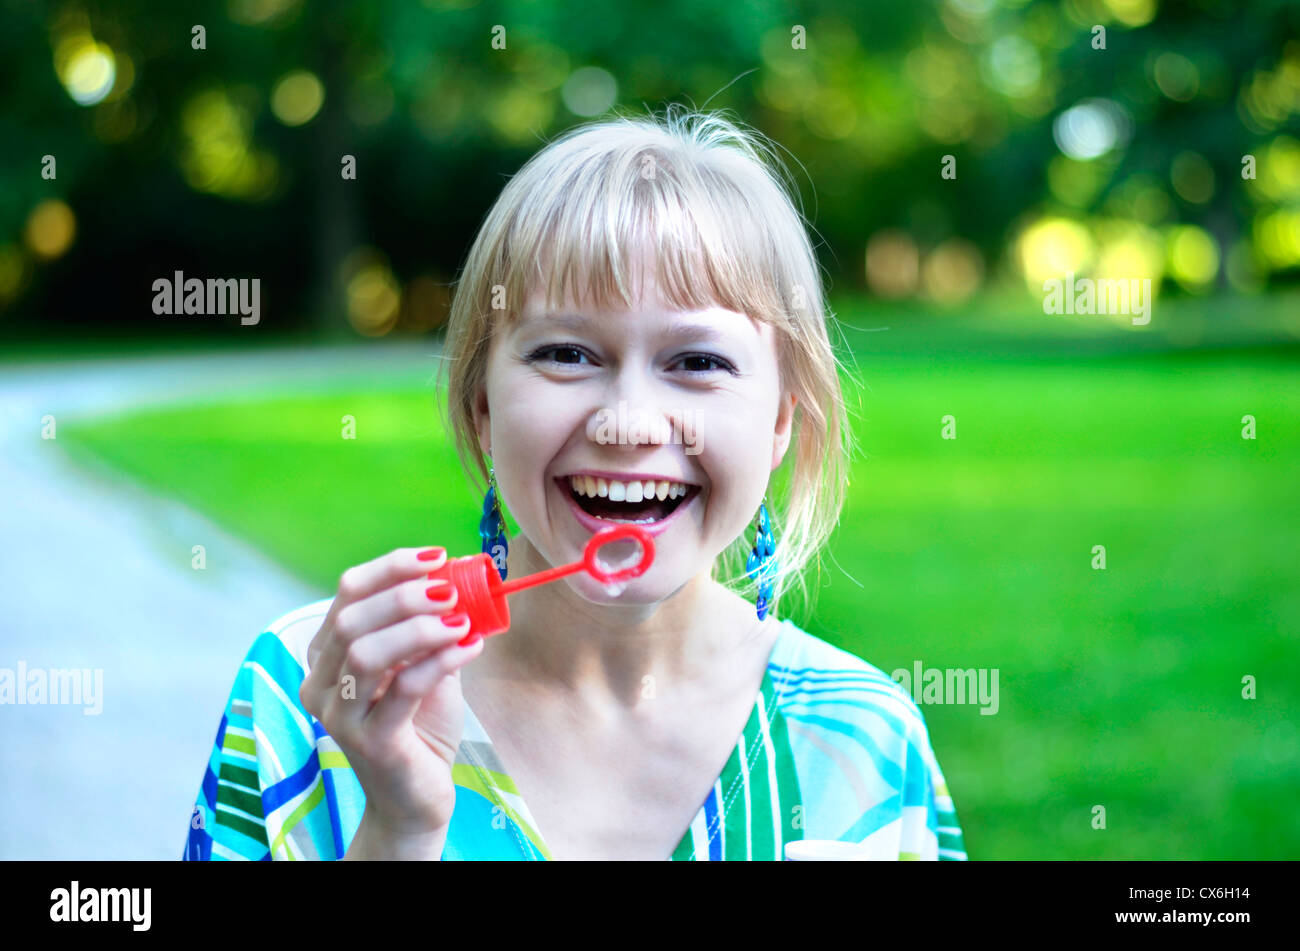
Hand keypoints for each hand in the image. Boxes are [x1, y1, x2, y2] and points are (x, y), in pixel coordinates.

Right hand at [299, 546, 483, 849]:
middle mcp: (321, 684)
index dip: (390, 568)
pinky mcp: (371, 742)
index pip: (348, 594)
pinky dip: (439, 660)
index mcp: (327, 656)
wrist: (416, 797)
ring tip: (461, 619)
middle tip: (451, 590)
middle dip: (404, 595)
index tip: (435, 557)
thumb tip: (455, 575)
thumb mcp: (422, 665)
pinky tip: (469, 646)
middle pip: (352, 619)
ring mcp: (340, 716)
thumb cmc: (418, 726)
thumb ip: (429, 626)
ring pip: (366, 653)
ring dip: (419, 627)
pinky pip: (402, 689)